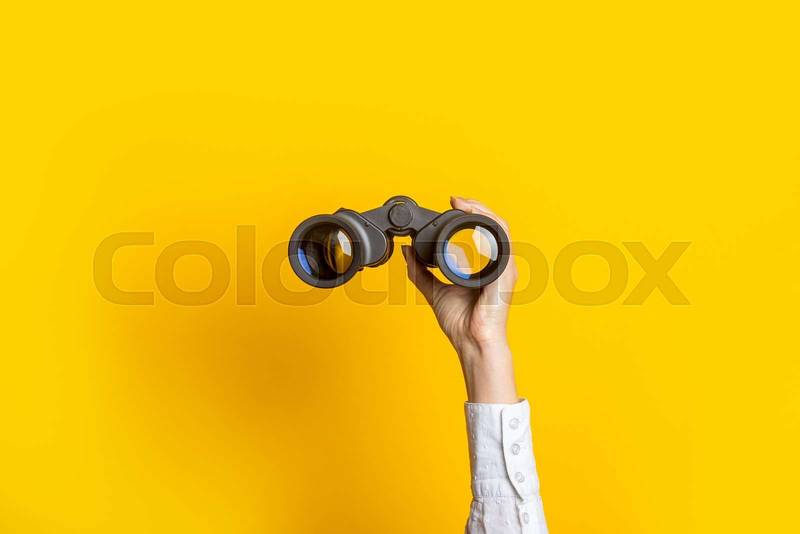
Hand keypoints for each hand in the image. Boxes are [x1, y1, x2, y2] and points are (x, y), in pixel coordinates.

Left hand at [401, 196, 518, 402]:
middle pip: (493, 224)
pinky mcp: (506, 273)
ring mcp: (505, 267)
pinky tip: (473, 218)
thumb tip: (407, 252)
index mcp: (487, 266)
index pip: (484, 231)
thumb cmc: (462, 322)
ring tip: (463, 204)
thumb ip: (421, 271)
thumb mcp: (434, 290)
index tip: (452, 204)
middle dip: (476, 207)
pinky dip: (488, 226)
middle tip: (454, 200)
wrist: (472, 342)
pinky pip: (501, 242)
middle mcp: (499, 264)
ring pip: (500, 227)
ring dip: (482, 211)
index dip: (470, 214)